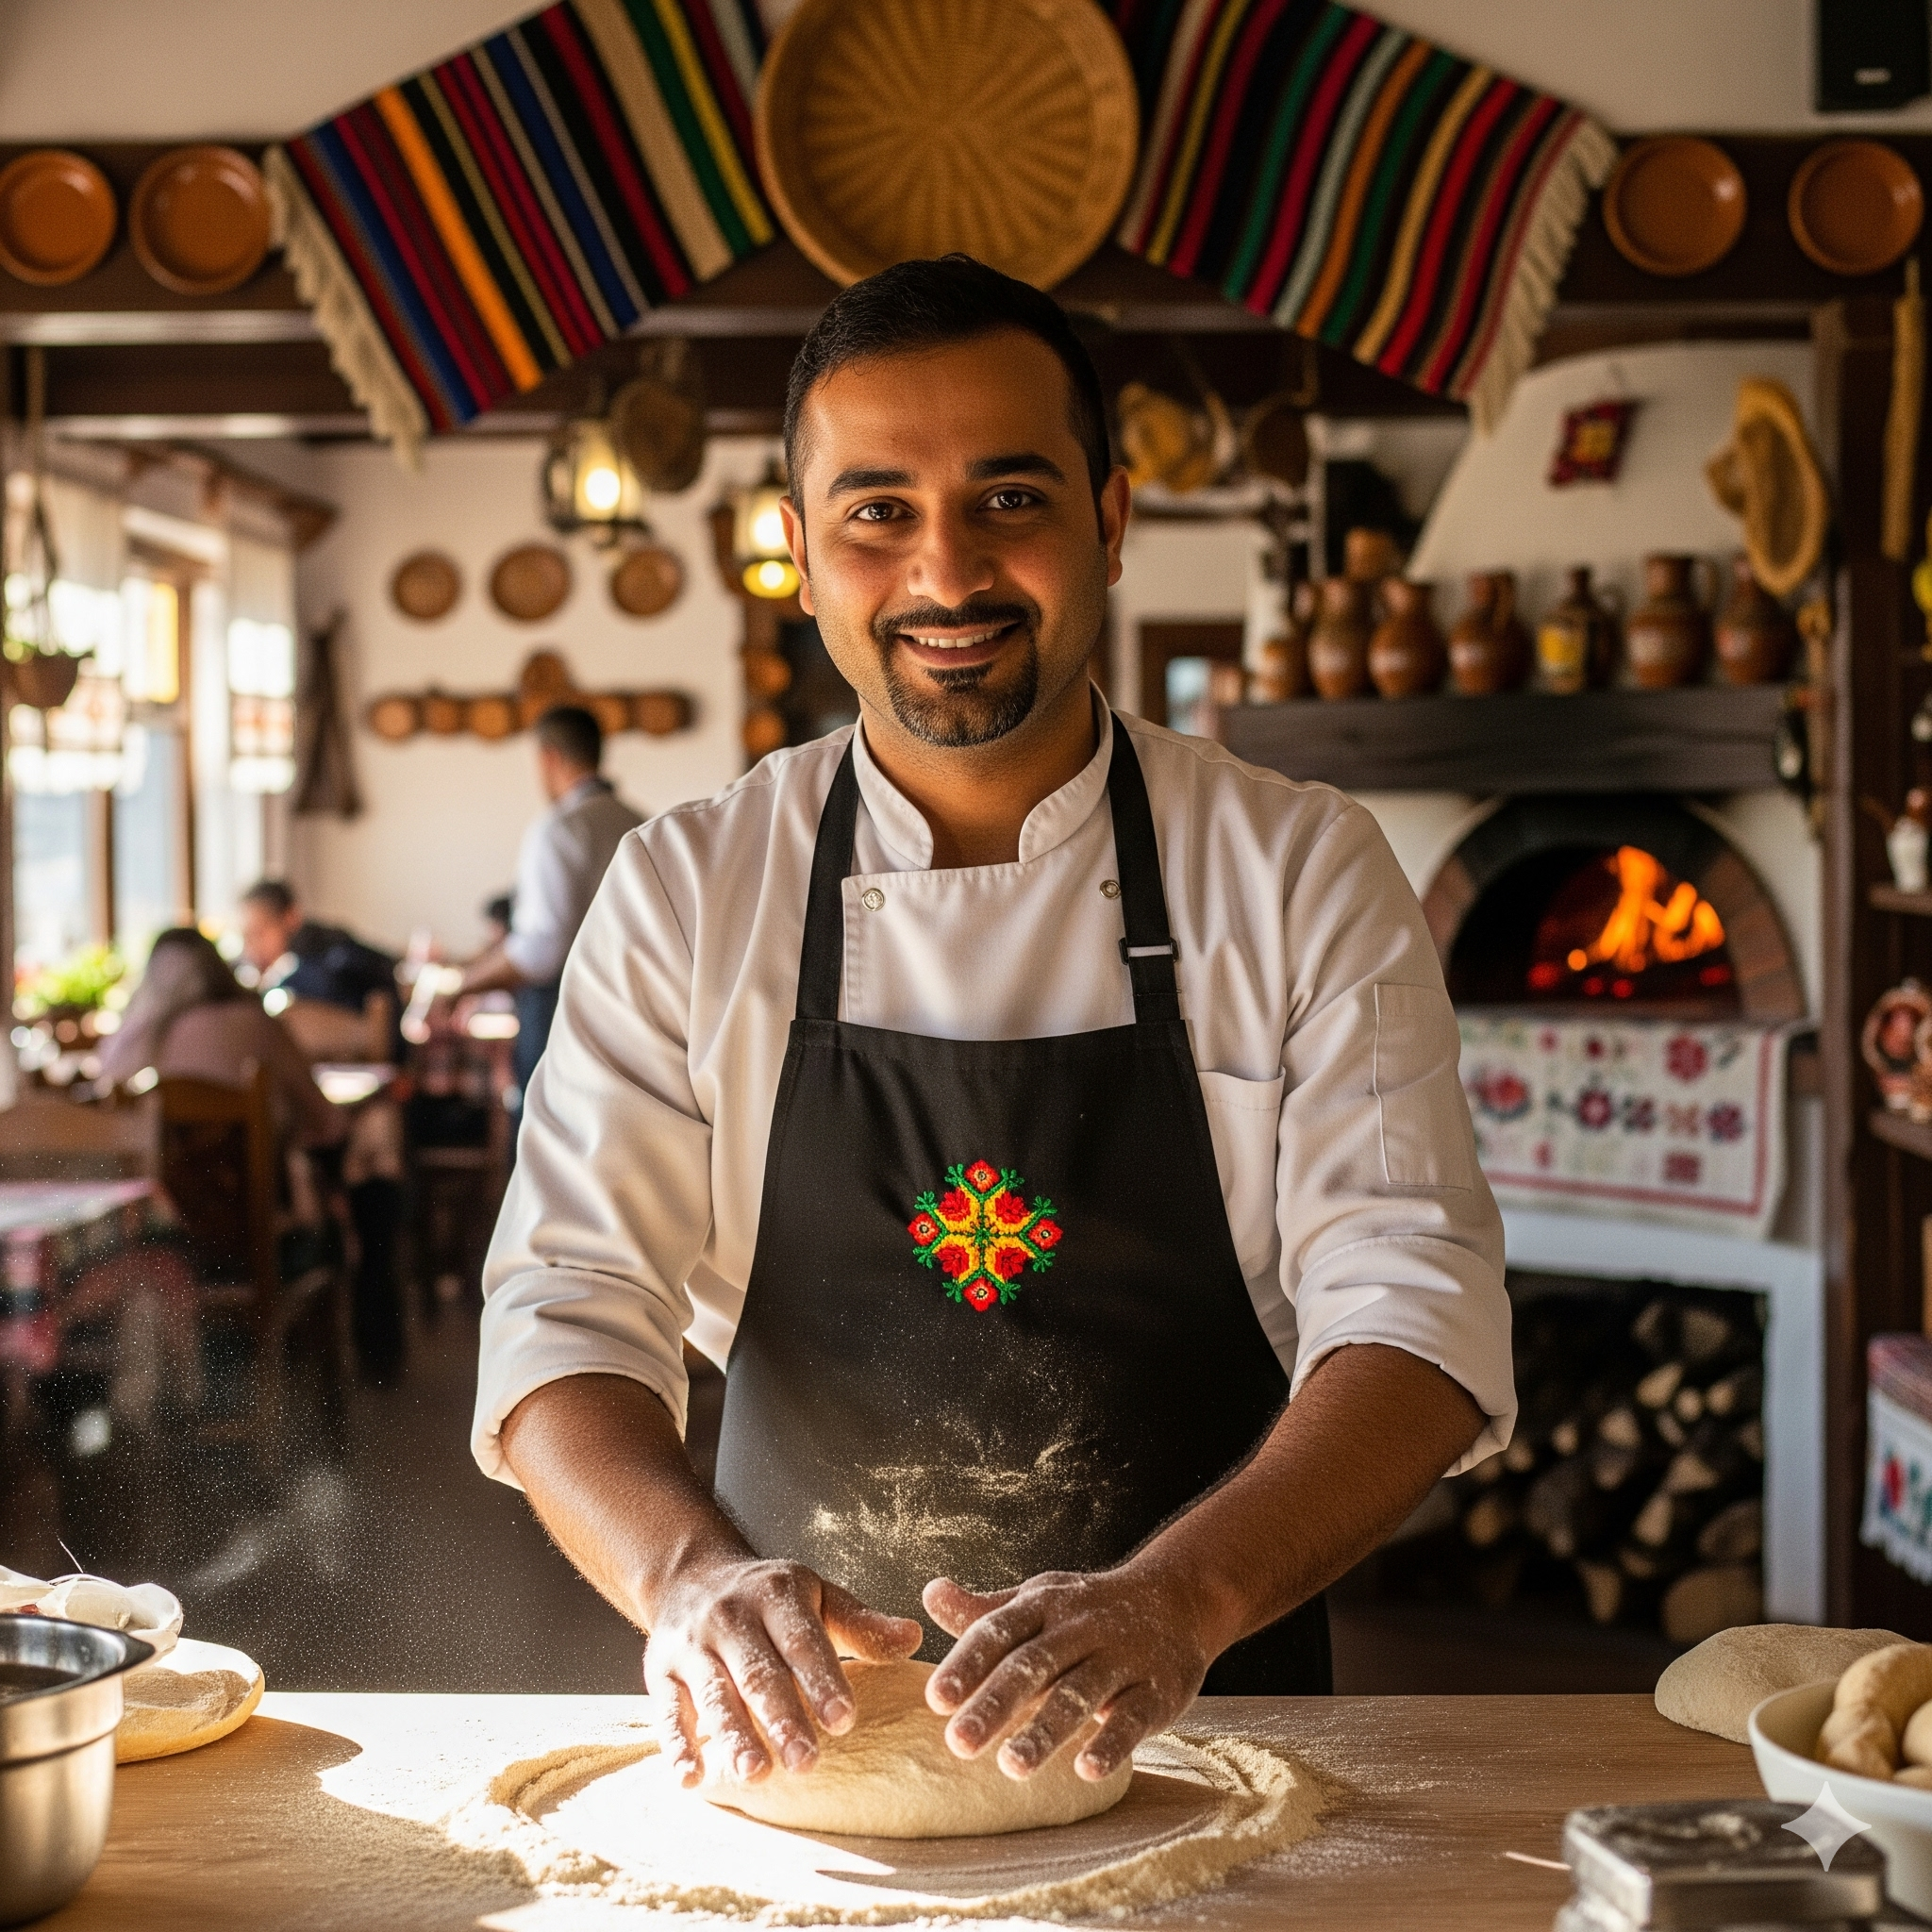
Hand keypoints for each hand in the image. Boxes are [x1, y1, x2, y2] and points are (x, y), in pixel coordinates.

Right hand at [644, 1555, 921, 1787]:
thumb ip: (861, 1625)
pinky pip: (667, 1710)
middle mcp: (731, 1618)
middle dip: (782, 1718)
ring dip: (734, 1735)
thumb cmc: (770, 1599)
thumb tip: (914, 1638)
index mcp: (776, 1596)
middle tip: (807, 1762)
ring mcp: (692, 1646)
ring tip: (756, 1774)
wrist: (690, 1575)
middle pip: (759, 1673)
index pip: (803, 1642)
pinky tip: (692, 1778)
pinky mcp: (659, 1672)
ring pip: (715, 1694)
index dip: (823, 1680)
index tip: (845, 1721)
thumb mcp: (817, 1598)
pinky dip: (677, 1745)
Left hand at [922, 1560, 1223, 1784]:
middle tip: (958, 1744)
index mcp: (1044, 1605)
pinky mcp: (1156, 1689)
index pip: (999, 1631)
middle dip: (995, 1703)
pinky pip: (1132, 1717)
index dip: (967, 1664)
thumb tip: (930, 1596)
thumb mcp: (1039, 1600)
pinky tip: (1085, 1770)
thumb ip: (985, 1611)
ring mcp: (1120, 1657)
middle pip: (1033, 1664)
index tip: (935, 1700)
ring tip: (1012, 1766)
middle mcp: (1080, 1627)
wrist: (1178, 1600)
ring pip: (1080, 1693)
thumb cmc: (1089, 1609)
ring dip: (1045, 1730)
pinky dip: (1110, 1743)